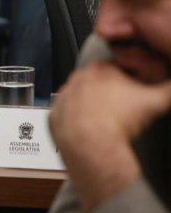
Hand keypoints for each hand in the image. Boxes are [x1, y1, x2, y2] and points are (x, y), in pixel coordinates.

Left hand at [51, 62, 170, 211]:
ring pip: (81, 96)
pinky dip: (77, 119)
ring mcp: (64, 96)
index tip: (136, 91)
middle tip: (125, 107)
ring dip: (93, 105)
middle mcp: (78, 79)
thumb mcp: (156, 101)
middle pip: (99, 81)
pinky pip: (67, 114)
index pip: (120, 66)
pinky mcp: (54, 115)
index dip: (131, 79)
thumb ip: (170, 88)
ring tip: (109, 120)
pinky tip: (91, 128)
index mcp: (102, 69)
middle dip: (112, 91)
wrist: (91, 146)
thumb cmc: (119, 122)